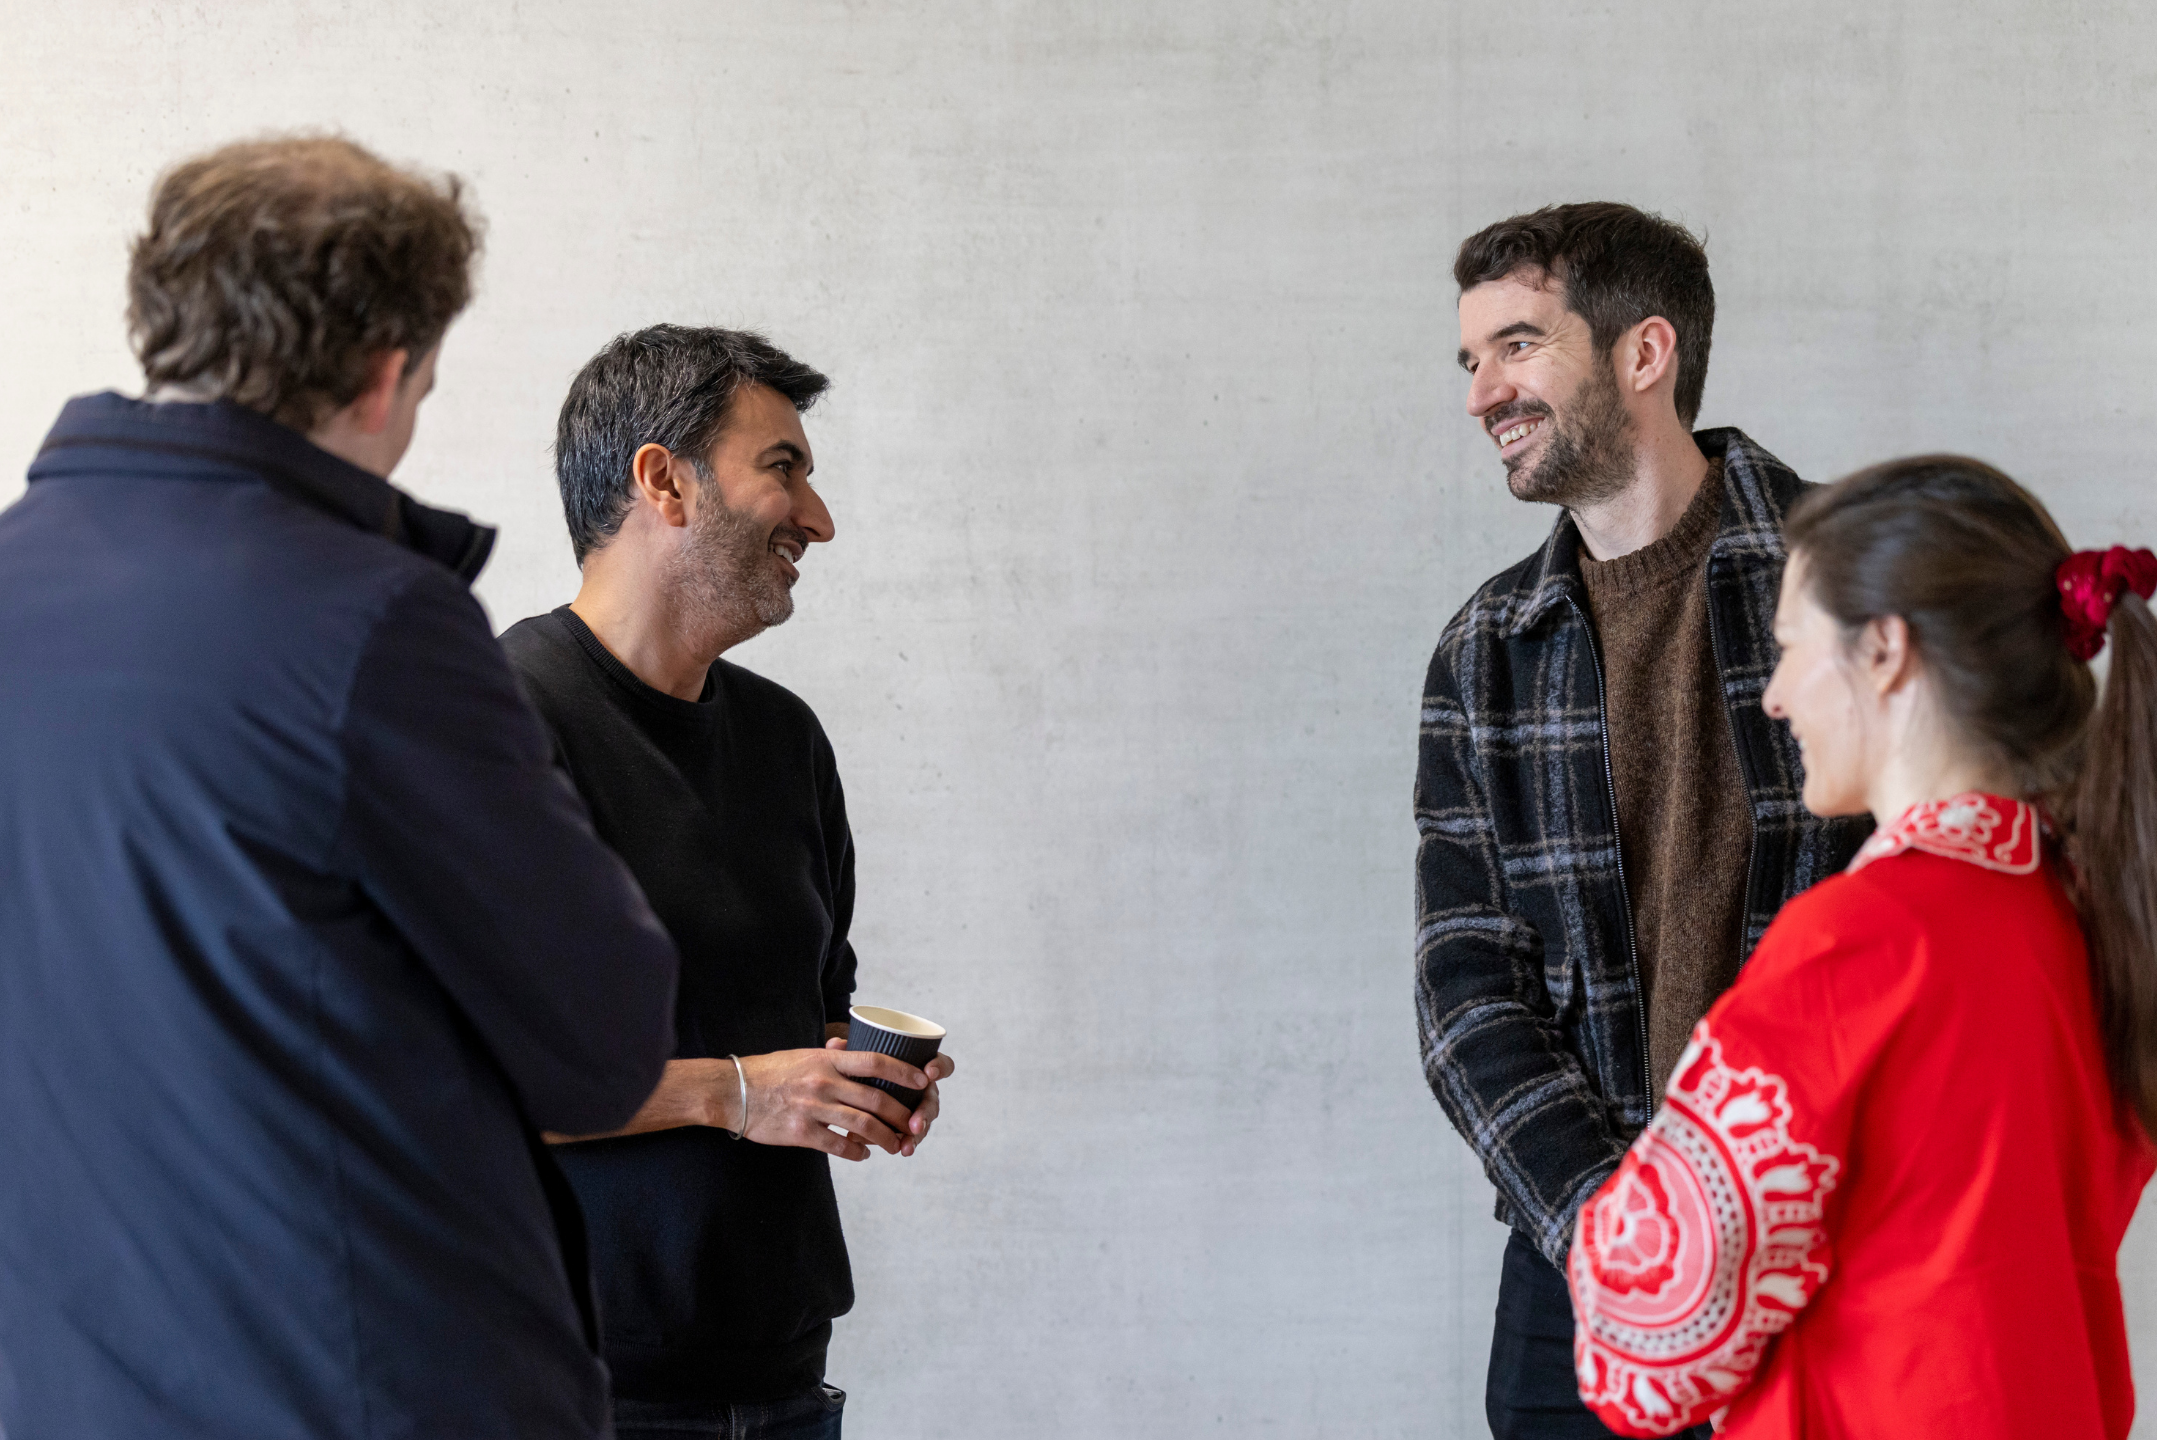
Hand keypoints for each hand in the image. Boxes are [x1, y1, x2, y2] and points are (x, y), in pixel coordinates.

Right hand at [733, 1047, 928, 1160]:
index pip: (876, 1062)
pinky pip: (838, 1145)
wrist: (734, 1092)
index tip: (923, 1080)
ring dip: (886, 1138)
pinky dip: (856, 1152)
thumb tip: (849, 1046)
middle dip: (901, 1115)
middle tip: (914, 1125)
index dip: (903, 1072)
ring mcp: (814, 1107)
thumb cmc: (770, 1072)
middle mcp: (824, 1082)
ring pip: (863, 1125)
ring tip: (896, 1145)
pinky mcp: (802, 1132)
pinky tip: (864, 1155)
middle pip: (877, 1099)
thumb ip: (830, 1055)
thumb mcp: (803, 1055)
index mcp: (827, 1059)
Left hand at [825, 1038, 954, 1157]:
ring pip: (924, 1121)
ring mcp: (916, 1108)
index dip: (939, 1066)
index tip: (927, 1072)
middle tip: (914, 1124)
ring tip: (906, 1145)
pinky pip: (912, 1135)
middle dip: (925, 1112)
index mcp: (916, 1066)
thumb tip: (835, 1044)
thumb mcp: (854, 1060)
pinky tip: (902, 1150)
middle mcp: (921, 1088)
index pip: (939, 1064)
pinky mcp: (907, 1126)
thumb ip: (847, 1052)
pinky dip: (908, 1143)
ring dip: (918, 1133)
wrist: (852, 1095)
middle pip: (932, 1098)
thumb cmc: (859, 1071)